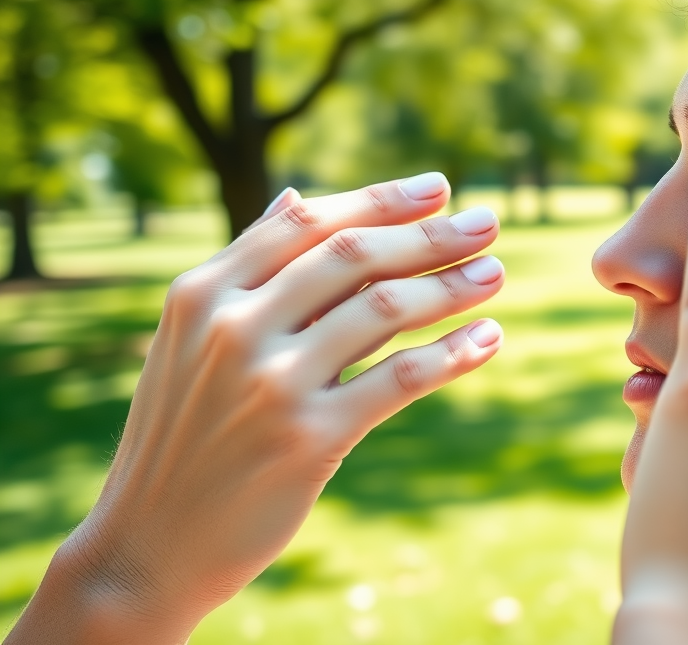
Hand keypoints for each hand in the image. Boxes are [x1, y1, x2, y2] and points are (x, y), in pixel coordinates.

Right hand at [10, 174, 504, 643]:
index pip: (308, 223)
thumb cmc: (186, 431)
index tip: (438, 187)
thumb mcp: (193, 339)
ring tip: (494, 273)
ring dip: (450, 287)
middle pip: (353, 257)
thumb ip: (249, 267)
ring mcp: (270, 383)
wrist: (149, 544)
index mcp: (203, 292)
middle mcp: (233, 327)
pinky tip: (488, 338)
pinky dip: (453, 353)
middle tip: (486, 223)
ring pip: (383, 310)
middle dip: (430, 235)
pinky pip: (400, 378)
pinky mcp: (308, 439)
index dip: (381, 199)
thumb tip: (296, 194)